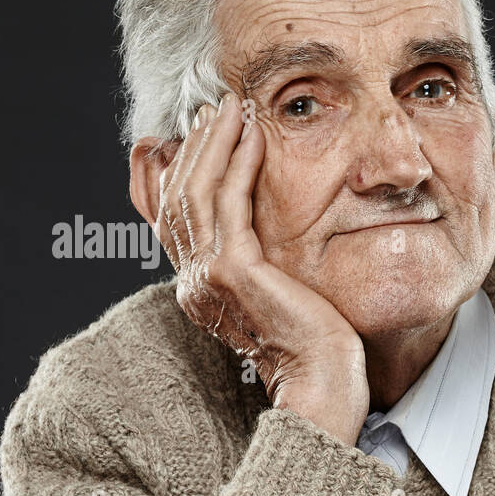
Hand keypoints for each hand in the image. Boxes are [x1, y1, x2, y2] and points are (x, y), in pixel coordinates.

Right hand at [153, 93, 369, 444]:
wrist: (323, 389)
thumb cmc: (315, 351)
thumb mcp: (283, 296)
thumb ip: (265, 266)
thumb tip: (268, 237)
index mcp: (200, 290)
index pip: (171, 217)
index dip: (173, 169)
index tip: (188, 131)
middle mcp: (193, 283)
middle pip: (177, 196)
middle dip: (195, 145)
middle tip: (214, 106)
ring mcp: (208, 277)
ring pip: (196, 191)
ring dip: (214, 142)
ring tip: (232, 107)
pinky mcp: (233, 272)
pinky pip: (228, 201)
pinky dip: (236, 161)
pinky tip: (252, 133)